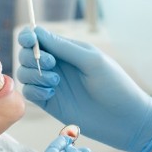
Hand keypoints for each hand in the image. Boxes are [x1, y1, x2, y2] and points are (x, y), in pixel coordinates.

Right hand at [16, 26, 151, 151]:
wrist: (126, 120)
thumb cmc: (115, 85)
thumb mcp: (92, 61)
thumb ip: (64, 48)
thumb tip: (37, 32)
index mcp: (68, 50)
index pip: (39, 38)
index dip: (28, 36)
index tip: (29, 40)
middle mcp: (58, 65)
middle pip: (27, 54)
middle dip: (31, 56)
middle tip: (52, 64)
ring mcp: (53, 84)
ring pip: (25, 73)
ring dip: (33, 74)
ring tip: (54, 83)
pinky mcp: (50, 103)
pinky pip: (29, 93)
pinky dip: (34, 90)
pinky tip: (51, 94)